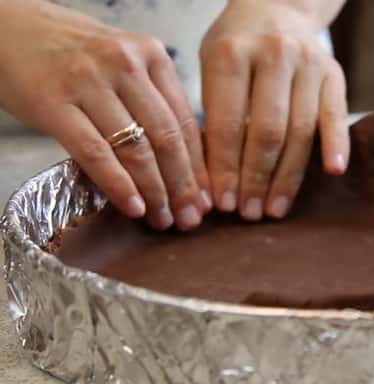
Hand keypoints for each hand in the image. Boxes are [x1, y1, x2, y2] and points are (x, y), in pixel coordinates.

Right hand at [0, 1, 210, 229]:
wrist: (8, 29)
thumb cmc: (72, 55)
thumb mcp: (124, 64)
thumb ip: (153, 102)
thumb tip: (187, 165)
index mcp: (152, 55)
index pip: (185, 121)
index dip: (200, 167)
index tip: (207, 199)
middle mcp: (126, 64)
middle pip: (167, 138)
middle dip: (183, 186)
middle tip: (190, 218)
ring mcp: (89, 81)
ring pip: (136, 149)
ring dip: (155, 191)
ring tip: (164, 219)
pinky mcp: (54, 102)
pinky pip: (95, 153)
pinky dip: (120, 185)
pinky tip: (135, 207)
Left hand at [200, 0, 348, 219]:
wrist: (277, 8)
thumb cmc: (237, 47)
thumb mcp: (210, 66)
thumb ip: (212, 115)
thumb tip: (213, 185)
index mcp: (231, 53)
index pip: (228, 123)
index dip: (225, 168)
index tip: (222, 203)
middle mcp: (273, 54)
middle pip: (266, 131)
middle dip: (256, 179)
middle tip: (248, 213)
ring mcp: (308, 63)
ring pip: (300, 131)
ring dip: (287, 177)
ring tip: (274, 208)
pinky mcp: (334, 73)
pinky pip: (336, 115)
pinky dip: (336, 144)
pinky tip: (332, 172)